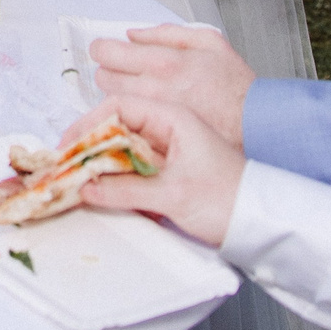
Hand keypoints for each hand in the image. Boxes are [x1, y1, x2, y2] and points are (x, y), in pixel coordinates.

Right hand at [67, 94, 248, 245]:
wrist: (261, 221)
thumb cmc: (232, 200)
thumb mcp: (173, 197)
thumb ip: (125, 192)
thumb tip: (87, 187)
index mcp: (174, 118)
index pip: (119, 107)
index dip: (88, 125)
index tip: (69, 146)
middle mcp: (171, 127)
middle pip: (118, 125)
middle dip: (90, 143)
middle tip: (69, 164)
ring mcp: (171, 147)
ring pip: (125, 146)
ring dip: (103, 160)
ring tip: (84, 178)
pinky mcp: (172, 168)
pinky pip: (136, 164)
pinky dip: (118, 174)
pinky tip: (108, 188)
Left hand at [88, 23, 254, 146]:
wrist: (255, 124)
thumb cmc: (235, 86)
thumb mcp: (209, 42)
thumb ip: (167, 32)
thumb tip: (133, 35)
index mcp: (164, 61)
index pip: (108, 52)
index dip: (102, 49)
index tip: (105, 51)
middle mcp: (153, 88)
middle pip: (103, 77)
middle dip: (108, 72)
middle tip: (122, 72)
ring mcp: (152, 115)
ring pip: (110, 101)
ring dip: (116, 95)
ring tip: (136, 93)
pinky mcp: (155, 136)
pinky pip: (127, 121)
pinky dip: (128, 115)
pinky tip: (144, 112)